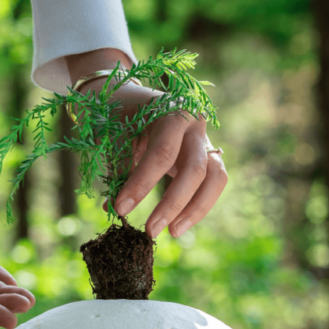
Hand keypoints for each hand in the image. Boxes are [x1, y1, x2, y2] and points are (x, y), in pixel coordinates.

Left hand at [66, 49, 227, 237]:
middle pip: (194, 170)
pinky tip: (178, 224)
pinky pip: (212, 184)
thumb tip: (113, 209)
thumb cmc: (119, 113)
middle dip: (171, 204)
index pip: (161, 153)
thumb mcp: (115, 134)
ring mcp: (206, 140)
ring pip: (214, 179)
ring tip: (172, 233)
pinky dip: (198, 205)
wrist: (130, 96)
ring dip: (195, 209)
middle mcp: (196, 124)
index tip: (121, 209)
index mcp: (172, 110)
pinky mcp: (208, 156)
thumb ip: (119, 168)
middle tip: (150, 231)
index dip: (141, 184)